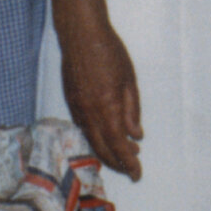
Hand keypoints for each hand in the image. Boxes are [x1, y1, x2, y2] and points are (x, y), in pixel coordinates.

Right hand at [60, 16, 143, 178]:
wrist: (81, 37)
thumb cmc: (110, 53)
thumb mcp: (130, 80)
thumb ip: (132, 110)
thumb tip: (136, 135)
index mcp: (107, 107)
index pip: (118, 144)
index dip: (128, 162)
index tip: (138, 173)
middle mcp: (89, 114)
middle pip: (103, 148)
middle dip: (118, 164)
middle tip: (133, 171)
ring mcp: (77, 110)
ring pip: (92, 141)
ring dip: (107, 153)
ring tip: (124, 157)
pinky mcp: (71, 104)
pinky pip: (84, 130)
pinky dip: (96, 140)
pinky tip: (106, 140)